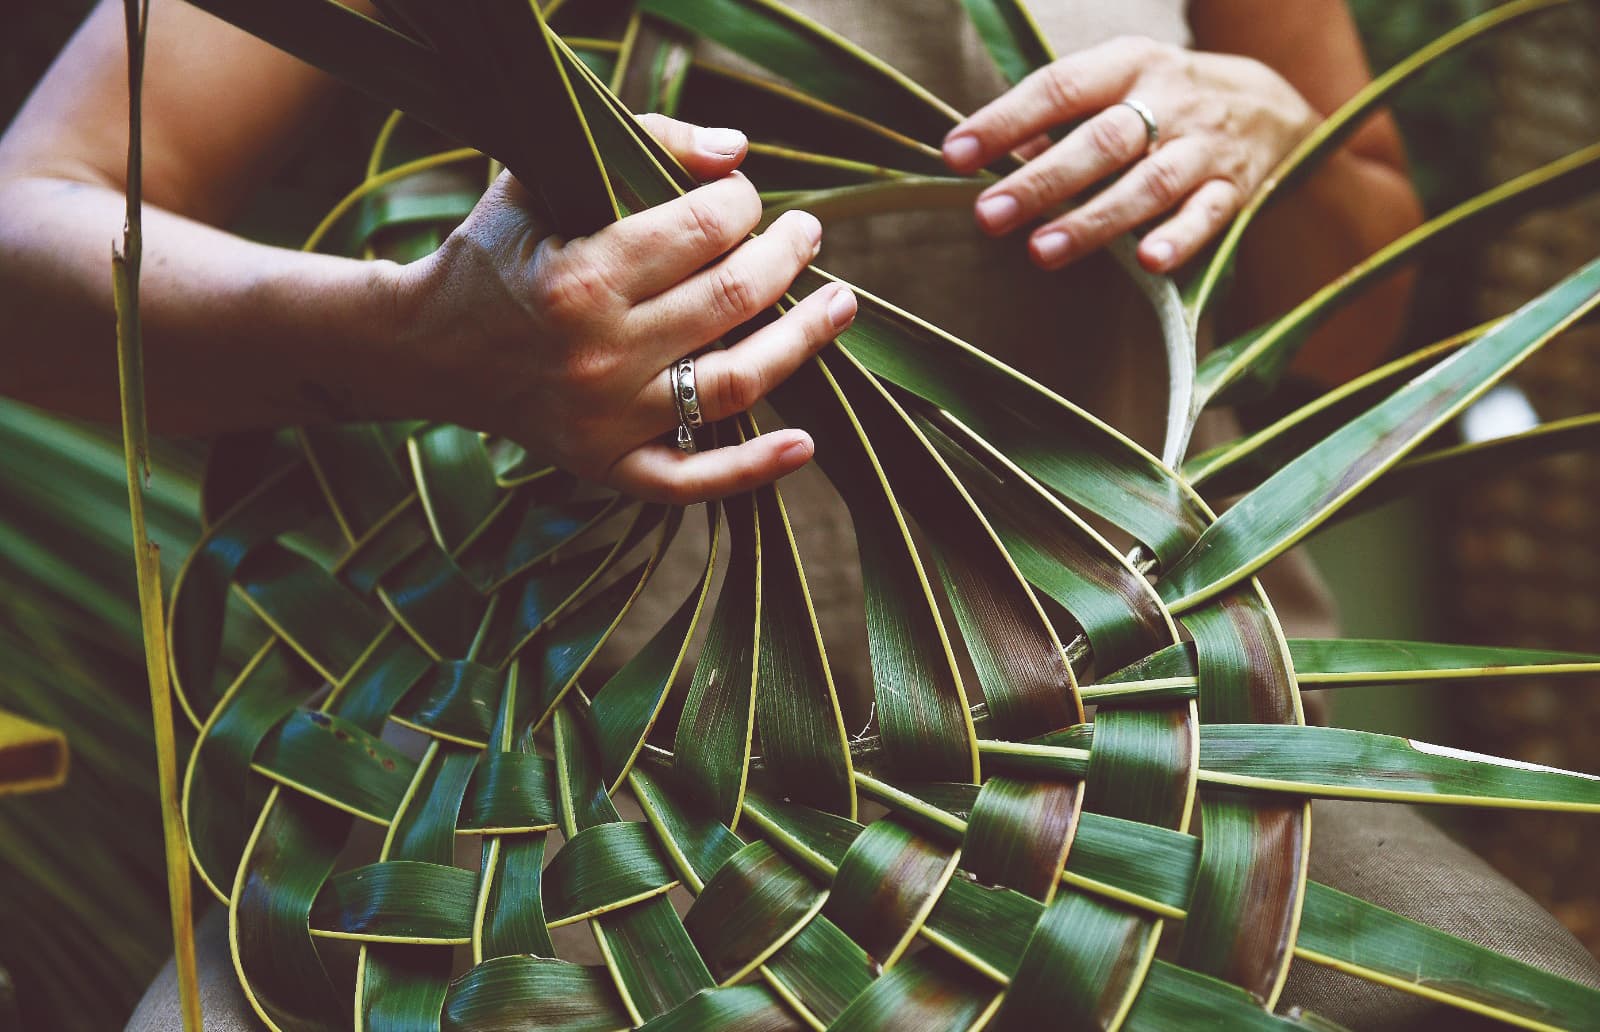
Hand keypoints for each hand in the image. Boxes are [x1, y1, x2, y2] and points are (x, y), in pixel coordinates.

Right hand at [390, 114, 855, 503]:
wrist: (428, 349)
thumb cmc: (495, 253)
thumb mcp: (541, 178)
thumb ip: (640, 144)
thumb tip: (738, 151)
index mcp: (580, 277)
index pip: (704, 229)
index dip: (742, 203)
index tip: (743, 197)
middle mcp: (598, 354)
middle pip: (733, 299)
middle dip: (786, 254)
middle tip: (805, 232)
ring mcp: (606, 419)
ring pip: (734, 383)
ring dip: (801, 340)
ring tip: (840, 304)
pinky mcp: (606, 466)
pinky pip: (692, 481)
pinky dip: (753, 468)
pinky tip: (806, 443)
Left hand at [942, 36, 1318, 273]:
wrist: (1272, 106)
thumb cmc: (1161, 101)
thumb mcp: (1114, 88)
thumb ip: (1057, 124)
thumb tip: (996, 162)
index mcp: (1127, 64)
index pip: (1060, 88)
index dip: (1005, 121)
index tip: (956, 154)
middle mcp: (1168, 100)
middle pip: (1101, 140)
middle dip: (1041, 180)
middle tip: (989, 217)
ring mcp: (1204, 147)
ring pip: (1149, 183)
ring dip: (1094, 220)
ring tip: (1042, 251)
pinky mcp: (1235, 189)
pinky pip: (1208, 216)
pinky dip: (1178, 239)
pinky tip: (1146, 263)